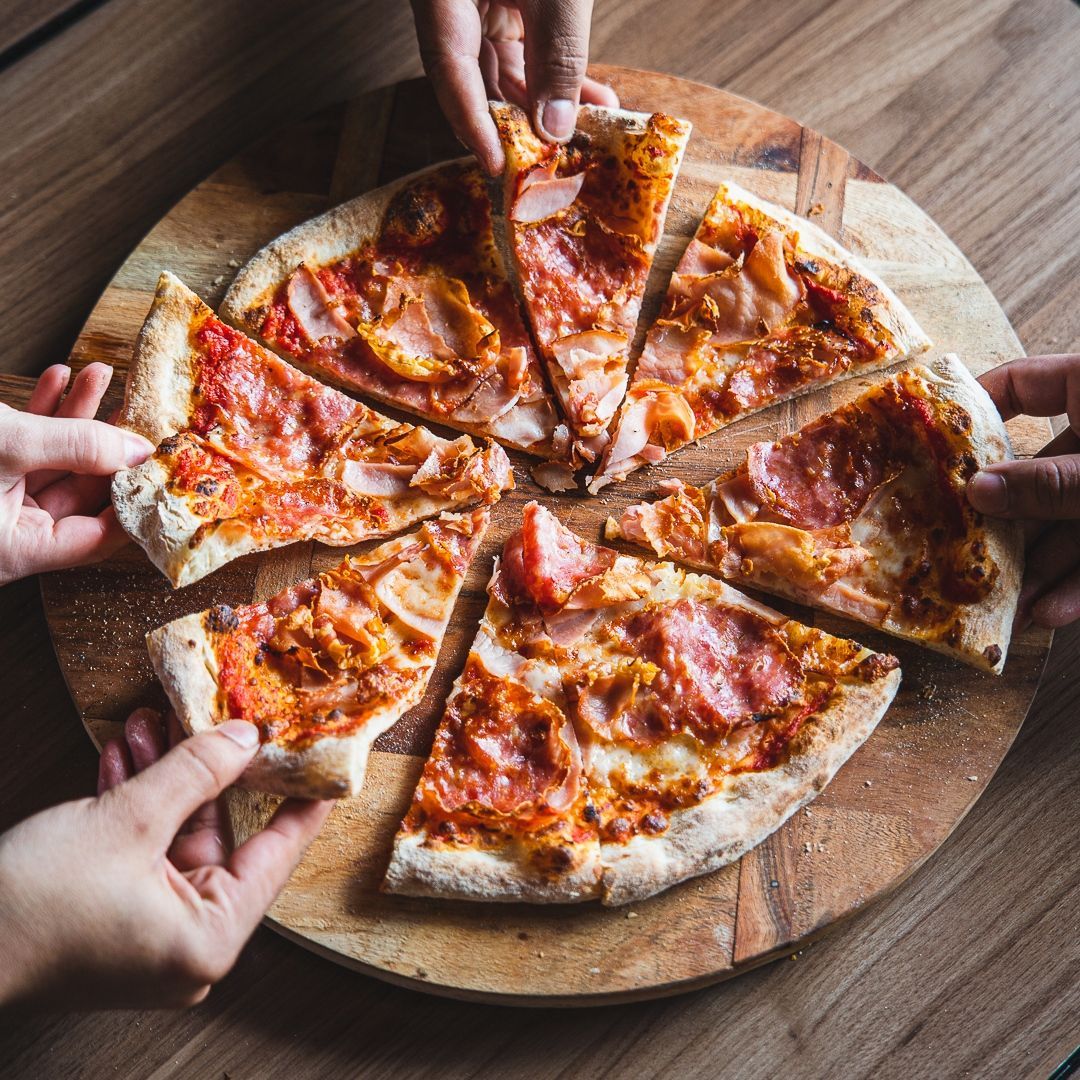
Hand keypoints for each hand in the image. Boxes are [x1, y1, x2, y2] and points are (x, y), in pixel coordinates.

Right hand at [0, 363, 153, 584]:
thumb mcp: (7, 446)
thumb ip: (76, 447)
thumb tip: (137, 450)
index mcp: (17, 552)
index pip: (100, 538)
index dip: (135, 500)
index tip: (166, 465)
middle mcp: (7, 537)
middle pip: (81, 494)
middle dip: (108, 444)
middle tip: (138, 409)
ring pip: (53, 465)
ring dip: (77, 419)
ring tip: (102, 376)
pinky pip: (22, 452)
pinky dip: (42, 417)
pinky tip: (61, 380)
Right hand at [0, 709, 332, 1008]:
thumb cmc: (31, 905)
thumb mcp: (126, 821)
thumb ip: (194, 773)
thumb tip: (245, 738)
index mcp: (209, 938)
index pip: (277, 854)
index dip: (303, 798)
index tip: (326, 759)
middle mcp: (189, 945)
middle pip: (219, 837)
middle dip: (205, 769)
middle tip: (219, 717)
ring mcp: (151, 935)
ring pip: (174, 836)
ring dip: (163, 778)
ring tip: (155, 720)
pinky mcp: (116, 921)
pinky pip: (142, 853)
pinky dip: (135, 806)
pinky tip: (126, 756)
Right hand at [411, 0, 618, 173]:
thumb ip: (558, 52)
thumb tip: (556, 127)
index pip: (448, 70)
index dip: (471, 123)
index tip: (498, 165)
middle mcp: (451, 0)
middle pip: (475, 77)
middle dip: (521, 118)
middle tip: (555, 155)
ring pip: (501, 66)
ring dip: (546, 98)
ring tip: (590, 122)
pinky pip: (520, 44)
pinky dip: (552, 70)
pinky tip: (587, 94)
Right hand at [967, 354, 1079, 627]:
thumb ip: (1048, 482)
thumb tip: (976, 489)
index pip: (1022, 383)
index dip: (975, 408)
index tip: (929, 442)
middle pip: (1035, 473)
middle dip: (1004, 520)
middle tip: (959, 546)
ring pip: (1066, 521)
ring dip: (1038, 567)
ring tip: (1005, 603)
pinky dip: (1079, 582)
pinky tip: (1053, 612)